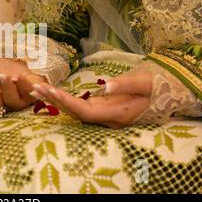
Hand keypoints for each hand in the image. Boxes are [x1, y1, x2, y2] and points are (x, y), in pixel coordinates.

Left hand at [30, 72, 152, 127]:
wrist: (166, 95)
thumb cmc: (158, 87)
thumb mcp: (146, 82)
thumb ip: (127, 84)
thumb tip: (107, 86)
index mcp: (118, 114)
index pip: (87, 112)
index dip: (68, 103)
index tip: (51, 91)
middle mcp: (108, 118)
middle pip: (76, 113)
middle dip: (54, 100)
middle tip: (34, 87)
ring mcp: (104, 115)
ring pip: (75, 111)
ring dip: (55, 100)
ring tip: (35, 88)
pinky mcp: (102, 110)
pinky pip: (79, 107)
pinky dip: (63, 99)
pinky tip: (50, 92)